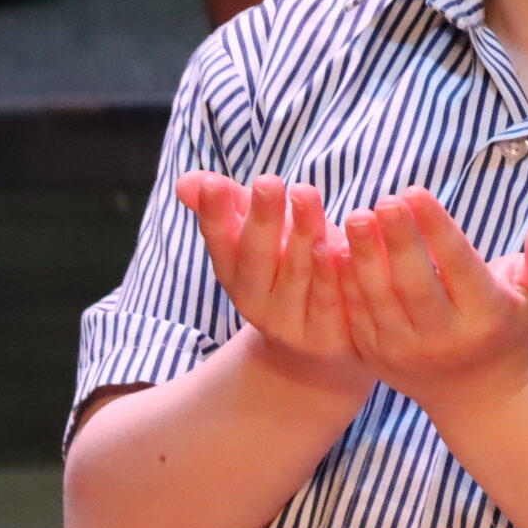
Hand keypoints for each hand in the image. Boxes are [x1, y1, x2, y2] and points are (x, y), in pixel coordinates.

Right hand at [176, 171, 371, 401]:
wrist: (317, 346)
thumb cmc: (289, 267)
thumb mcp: (261, 235)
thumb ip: (231, 206)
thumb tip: (187, 181)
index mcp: (235, 272)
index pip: (220, 242)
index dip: (214, 216)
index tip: (213, 184)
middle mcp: (257, 300)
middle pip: (257, 258)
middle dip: (262, 218)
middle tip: (266, 181)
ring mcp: (290, 322)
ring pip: (296, 276)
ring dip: (302, 236)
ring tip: (305, 195)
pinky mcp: (327, 336)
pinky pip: (330, 303)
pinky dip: (333, 276)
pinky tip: (341, 247)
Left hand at [336, 187, 527, 419]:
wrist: (478, 393)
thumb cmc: (511, 324)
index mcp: (485, 318)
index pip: (458, 267)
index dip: (436, 229)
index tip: (416, 192)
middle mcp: (444, 340)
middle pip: (415, 286)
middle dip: (397, 242)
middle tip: (384, 200)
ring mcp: (406, 353)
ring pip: (380, 301)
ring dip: (364, 258)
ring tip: (357, 217)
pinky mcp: (377, 357)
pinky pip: (357, 316)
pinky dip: (345, 283)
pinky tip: (336, 247)